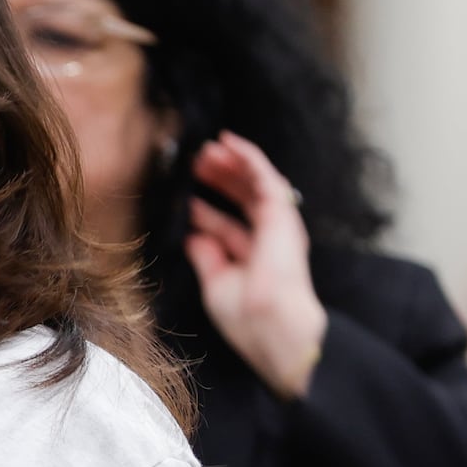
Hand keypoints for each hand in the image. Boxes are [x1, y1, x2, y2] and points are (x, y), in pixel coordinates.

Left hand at [185, 131, 328, 398]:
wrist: (271, 324)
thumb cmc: (246, 315)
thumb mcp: (216, 283)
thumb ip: (206, 257)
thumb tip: (193, 238)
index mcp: (252, 257)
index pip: (227, 225)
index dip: (207, 210)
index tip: (184, 198)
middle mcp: (267, 238)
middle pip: (241, 199)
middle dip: (218, 180)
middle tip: (195, 163)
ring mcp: (277, 224)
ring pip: (254, 183)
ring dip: (231, 163)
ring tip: (207, 148)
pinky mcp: (282, 213)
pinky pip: (265, 176)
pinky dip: (248, 157)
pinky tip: (229, 142)